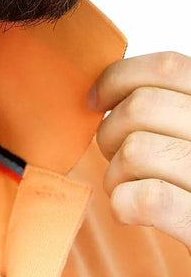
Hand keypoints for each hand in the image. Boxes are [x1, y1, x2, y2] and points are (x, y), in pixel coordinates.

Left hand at [88, 51, 190, 252]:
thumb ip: (161, 104)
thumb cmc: (186, 177)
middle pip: (140, 107)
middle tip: (116, 156)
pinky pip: (147, 198)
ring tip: (129, 186)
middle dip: (110, 133)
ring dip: (115, 174)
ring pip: (135, 151)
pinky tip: (131, 210)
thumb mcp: (184, 128)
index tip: (95, 101)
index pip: (167, 67)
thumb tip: (98, 91)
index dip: (117, 78)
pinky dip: (124, 203)